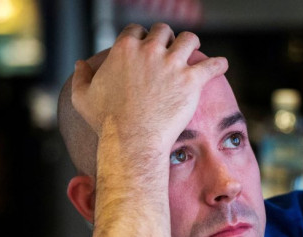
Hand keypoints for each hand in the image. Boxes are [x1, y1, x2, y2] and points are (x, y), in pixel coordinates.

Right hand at [71, 23, 227, 156]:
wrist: (132, 140)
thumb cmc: (107, 122)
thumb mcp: (82, 97)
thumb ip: (80, 77)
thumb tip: (81, 64)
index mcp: (124, 49)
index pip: (136, 30)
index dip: (142, 37)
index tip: (147, 46)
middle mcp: (149, 51)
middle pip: (163, 31)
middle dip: (167, 38)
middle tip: (172, 49)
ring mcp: (172, 64)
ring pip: (189, 39)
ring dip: (192, 44)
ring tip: (196, 51)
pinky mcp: (191, 81)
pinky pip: (212, 65)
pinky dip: (219, 64)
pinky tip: (222, 65)